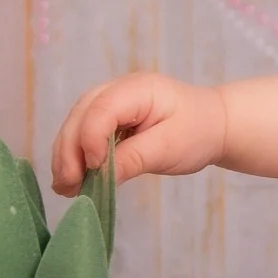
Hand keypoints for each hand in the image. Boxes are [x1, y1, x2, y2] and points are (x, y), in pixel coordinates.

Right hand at [49, 72, 224, 195]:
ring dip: (66, 156)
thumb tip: (99, 176)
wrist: (214, 125)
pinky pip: (84, 133)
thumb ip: (134, 159)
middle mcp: (118, 90)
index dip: (90, 139)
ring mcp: (111, 102)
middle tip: (65, 185)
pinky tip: (72, 180)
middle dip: (69, 151)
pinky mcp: (109, 118)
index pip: (101, 109)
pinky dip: (76, 156)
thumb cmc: (198, 132)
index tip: (93, 169)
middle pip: (81, 115)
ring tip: (63, 187)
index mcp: (138, 89)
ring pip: (76, 124)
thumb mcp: (170, 149)